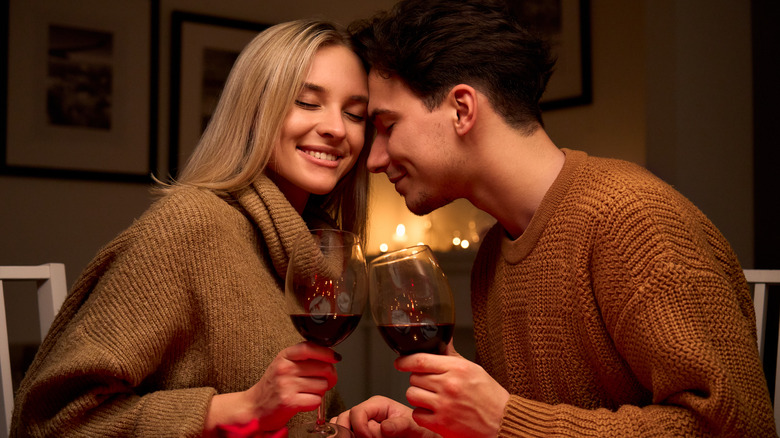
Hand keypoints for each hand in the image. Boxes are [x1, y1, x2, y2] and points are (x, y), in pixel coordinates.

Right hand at [204, 341, 340, 434]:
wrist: (254, 407)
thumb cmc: (273, 386)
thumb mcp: (284, 364)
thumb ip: (303, 358)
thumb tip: (331, 358)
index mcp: (285, 356)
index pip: (310, 347)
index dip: (327, 352)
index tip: (335, 358)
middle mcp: (285, 368)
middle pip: (324, 368)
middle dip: (330, 377)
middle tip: (325, 381)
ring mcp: (287, 385)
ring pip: (323, 385)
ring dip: (320, 391)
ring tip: (308, 392)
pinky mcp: (289, 402)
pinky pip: (316, 400)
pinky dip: (314, 403)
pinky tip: (304, 401)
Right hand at [333, 396, 439, 437]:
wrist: (421, 437)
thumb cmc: (418, 431)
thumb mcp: (414, 427)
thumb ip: (400, 425)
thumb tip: (384, 426)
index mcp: (378, 404)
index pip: (358, 412)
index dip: (360, 427)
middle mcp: (367, 412)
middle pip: (345, 418)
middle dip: (352, 432)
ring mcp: (361, 422)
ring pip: (340, 425)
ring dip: (347, 434)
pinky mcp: (359, 431)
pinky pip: (343, 432)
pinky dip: (345, 436)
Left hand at [395, 342, 508, 437]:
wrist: (502, 422)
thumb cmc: (490, 396)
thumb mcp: (473, 369)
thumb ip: (452, 356)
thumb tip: (441, 340)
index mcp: (457, 369)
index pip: (420, 360)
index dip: (405, 361)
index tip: (400, 362)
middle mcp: (449, 385)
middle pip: (414, 377)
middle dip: (418, 380)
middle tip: (431, 385)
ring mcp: (444, 405)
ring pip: (412, 395)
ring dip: (418, 396)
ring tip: (431, 398)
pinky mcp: (441, 424)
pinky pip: (417, 414)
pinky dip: (422, 414)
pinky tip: (434, 411)